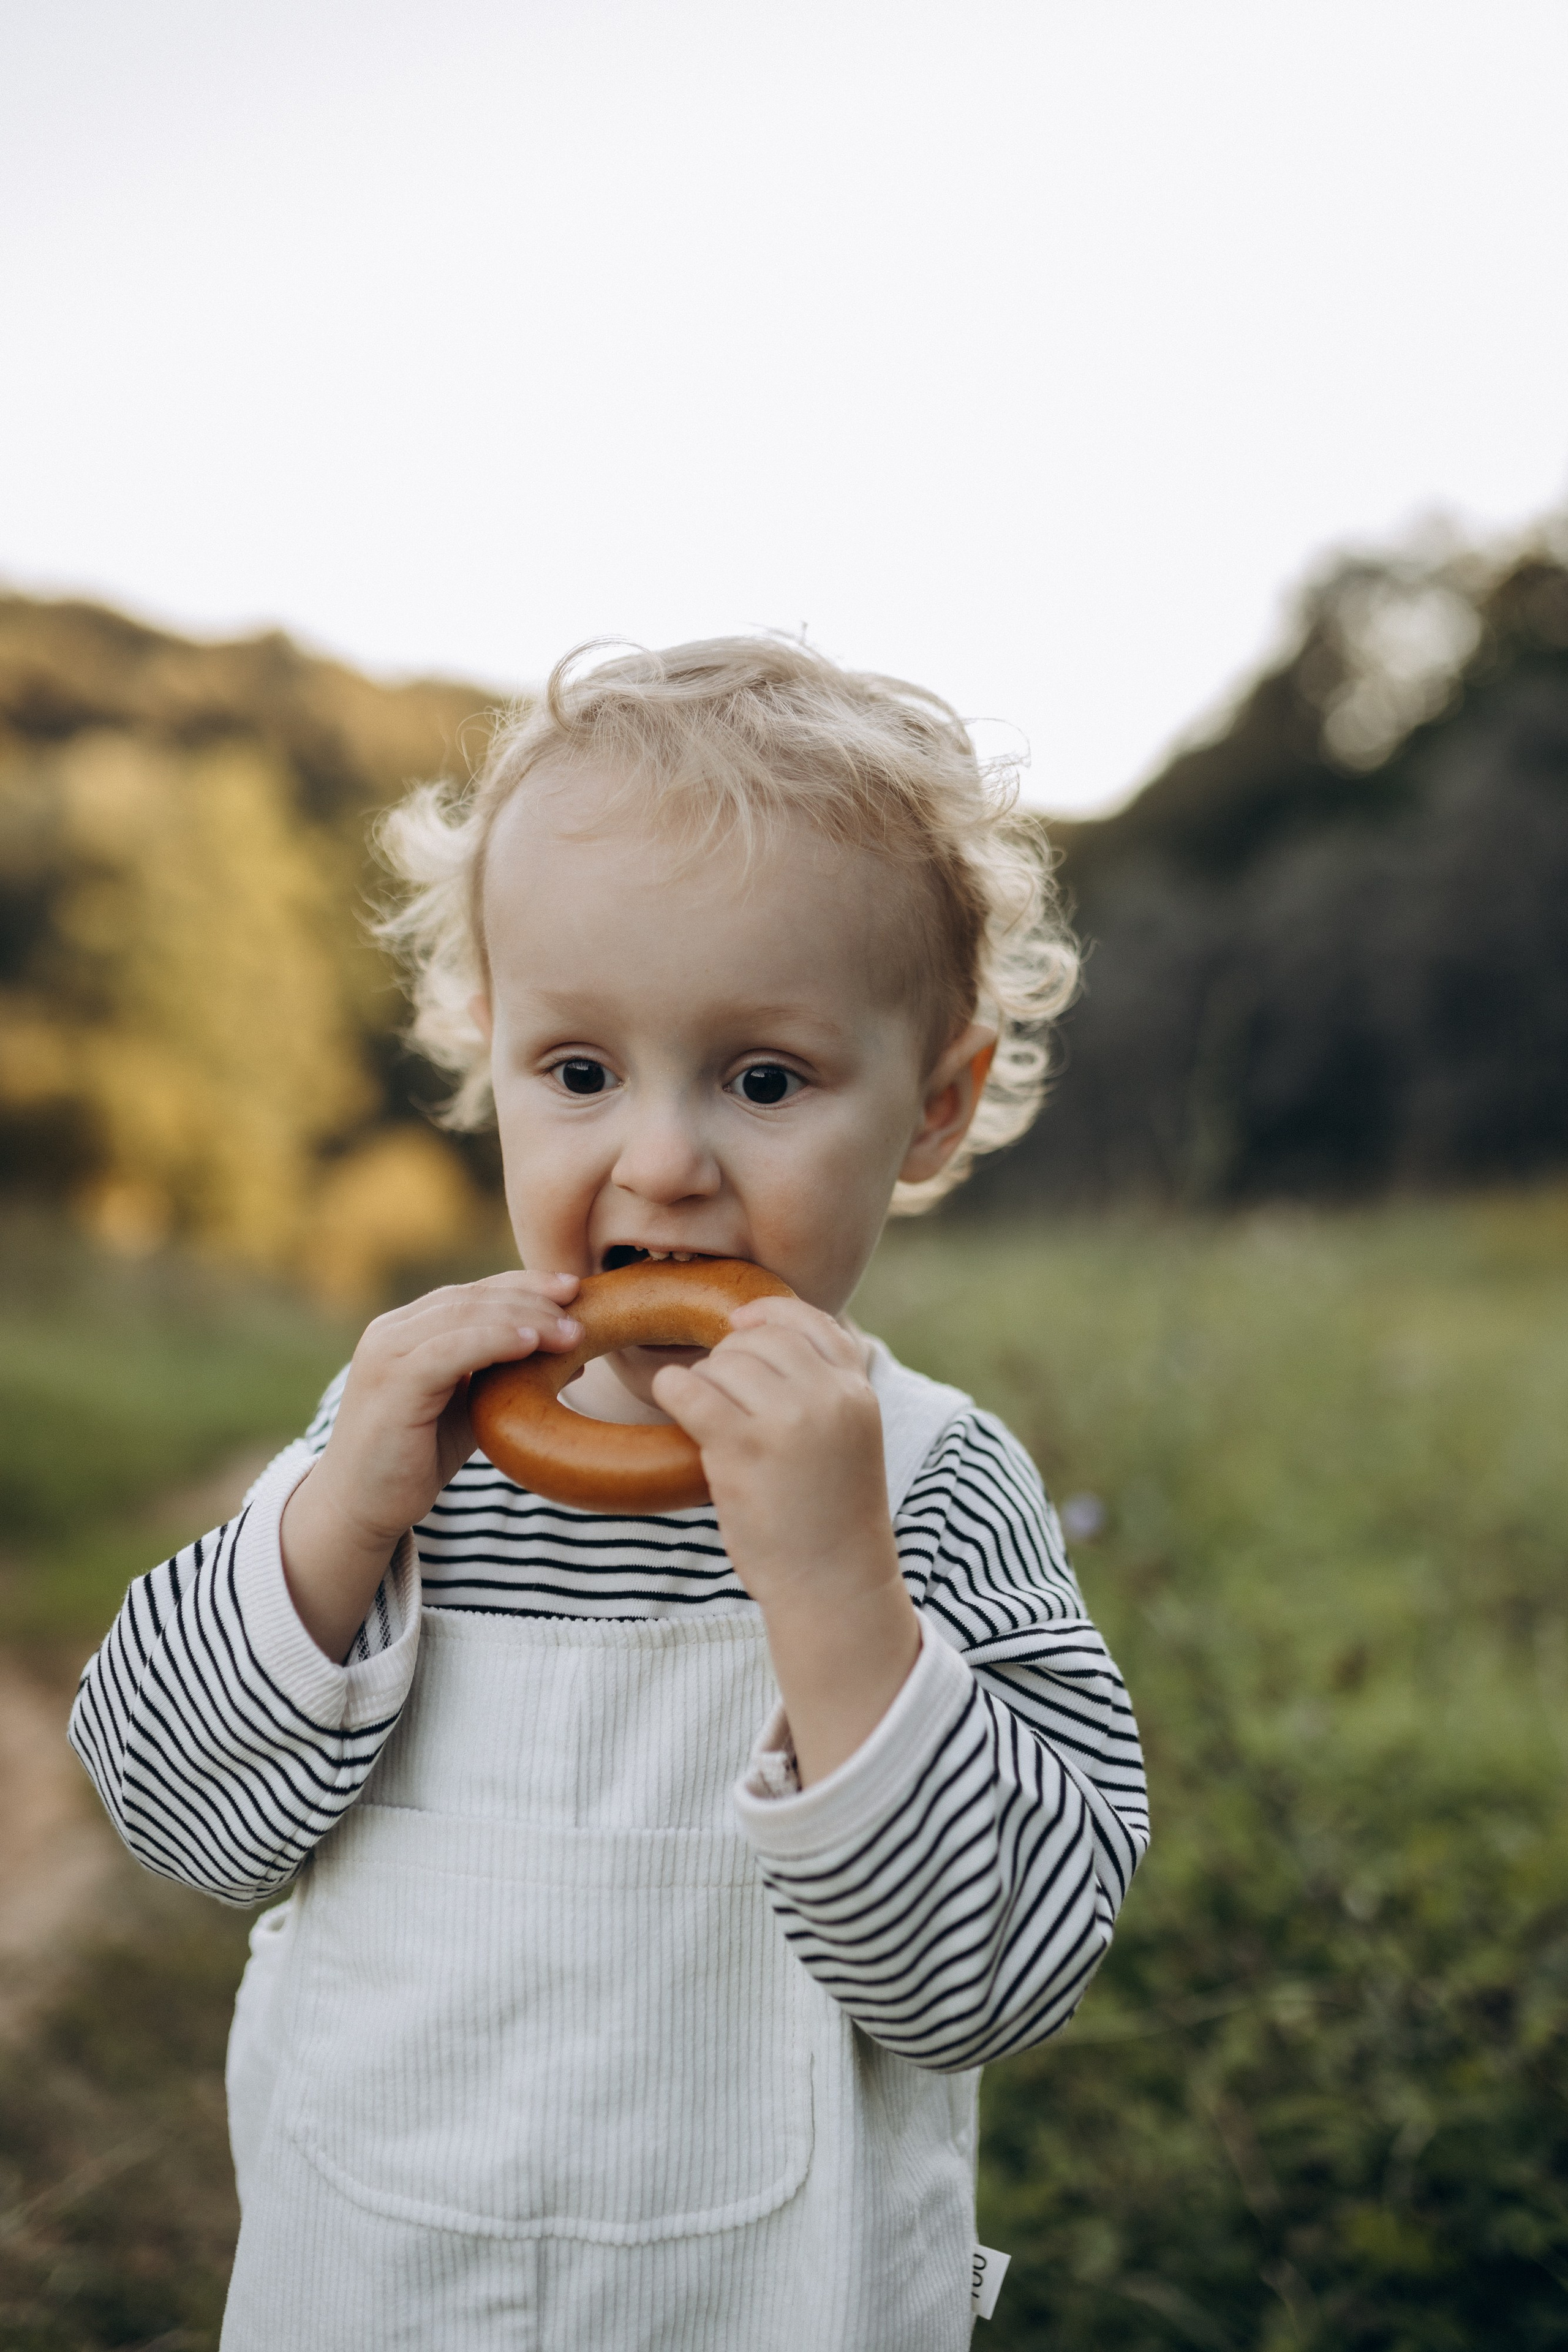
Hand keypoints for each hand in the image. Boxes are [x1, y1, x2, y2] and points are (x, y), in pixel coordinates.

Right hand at [280, 1271, 581, 1661]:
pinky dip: (494, 1341)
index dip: (524, 1284)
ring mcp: (387, 1354)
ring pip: (464, 1316)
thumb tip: (572, 1352)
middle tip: (581, 1305)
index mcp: (407, 1329)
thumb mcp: (470, 1407)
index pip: (473, 1293)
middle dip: (532, 1297)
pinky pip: (449, 1350)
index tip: (572, 1288)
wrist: (362, 1507)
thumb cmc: (417, 1456)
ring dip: (524, 1318)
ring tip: (570, 1331)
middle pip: (472, 1297)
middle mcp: (392, 1331)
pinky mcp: (390, 1384)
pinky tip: (531, 1344)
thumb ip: (506, 1374)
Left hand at [651, 1298, 920, 1784]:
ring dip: (705, 1382)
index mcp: (859, 1392)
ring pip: (724, 1361)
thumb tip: (764, 1336)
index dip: (770, 1317)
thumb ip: (824, 1390)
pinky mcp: (743, 1447)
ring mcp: (788, 1419)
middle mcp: (829, 1397)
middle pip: (762, 1338)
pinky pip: (690, 1388)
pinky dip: (673, 1390)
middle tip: (721, 1397)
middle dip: (731, 1358)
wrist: (834, 1585)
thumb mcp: (850, 1440)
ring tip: (708, 1420)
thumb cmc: (831, 1518)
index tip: (740, 1327)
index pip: (813, 1321)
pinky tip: (674, 1405)